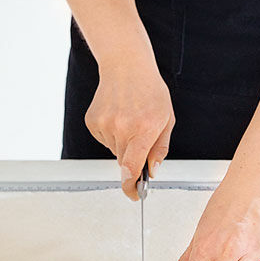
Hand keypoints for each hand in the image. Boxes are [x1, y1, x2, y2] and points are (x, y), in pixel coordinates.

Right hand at [84, 58, 174, 199]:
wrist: (127, 66)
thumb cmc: (150, 91)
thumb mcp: (166, 119)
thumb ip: (160, 148)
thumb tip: (152, 171)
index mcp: (143, 129)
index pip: (132, 167)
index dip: (132, 185)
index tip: (133, 194)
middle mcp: (122, 128)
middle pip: (124, 161)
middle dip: (133, 157)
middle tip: (140, 137)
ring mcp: (104, 125)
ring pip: (114, 150)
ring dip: (123, 143)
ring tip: (130, 120)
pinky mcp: (93, 121)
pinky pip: (104, 140)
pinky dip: (112, 134)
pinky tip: (118, 116)